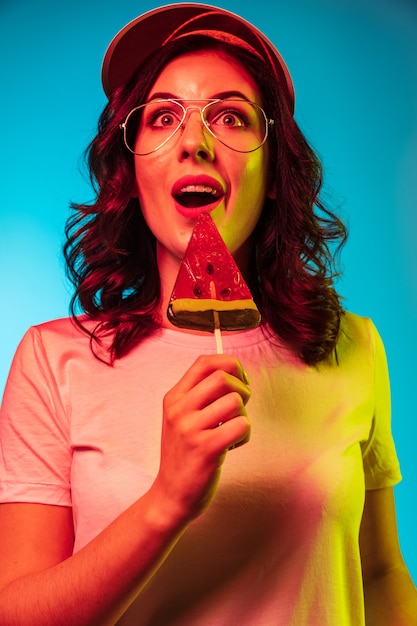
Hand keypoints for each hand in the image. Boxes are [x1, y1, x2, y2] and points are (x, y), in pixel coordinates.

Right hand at [153, 354, 250, 522]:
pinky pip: (241, 425)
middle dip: (242, 389)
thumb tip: (235, 374)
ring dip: (243, 415)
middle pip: (222, 377)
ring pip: (235, 401)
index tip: (239, 380)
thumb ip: (200, 395)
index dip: (229, 364)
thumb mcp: (181, 419)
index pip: (204, 362)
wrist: (170, 495)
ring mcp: (191, 429)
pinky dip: (245, 434)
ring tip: (232, 431)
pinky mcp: (206, 448)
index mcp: (174, 398)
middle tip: (239, 408)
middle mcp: (179, 410)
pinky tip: (232, 445)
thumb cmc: (184, 454)